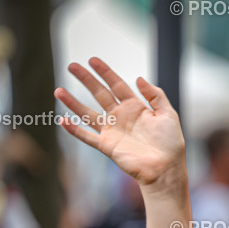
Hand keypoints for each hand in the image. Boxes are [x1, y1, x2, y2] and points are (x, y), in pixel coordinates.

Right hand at [55, 58, 185, 187]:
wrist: (166, 168)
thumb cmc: (170, 143)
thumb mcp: (168, 114)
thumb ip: (155, 95)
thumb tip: (138, 77)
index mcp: (136, 107)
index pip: (117, 85)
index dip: (105, 72)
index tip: (92, 59)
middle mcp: (121, 117)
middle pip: (99, 94)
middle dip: (86, 80)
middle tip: (71, 66)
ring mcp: (112, 131)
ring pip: (88, 113)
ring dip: (73, 103)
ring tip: (58, 90)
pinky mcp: (107, 146)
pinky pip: (86, 136)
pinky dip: (74, 129)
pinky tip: (62, 120)